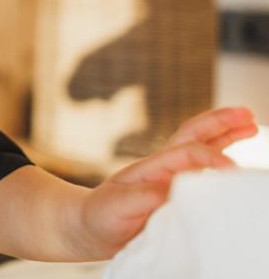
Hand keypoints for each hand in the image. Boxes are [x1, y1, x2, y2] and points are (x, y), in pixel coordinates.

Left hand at [75, 106, 257, 257]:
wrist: (88, 226)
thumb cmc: (101, 215)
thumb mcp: (117, 205)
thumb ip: (144, 197)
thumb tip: (172, 191)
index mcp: (152, 168)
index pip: (187, 153)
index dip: (210, 158)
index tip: (231, 170)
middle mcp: (164, 168)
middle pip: (194, 136)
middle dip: (221, 124)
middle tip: (248, 114)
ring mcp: (170, 177)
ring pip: (201, 147)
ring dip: (225, 134)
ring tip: (251, 124)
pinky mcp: (175, 191)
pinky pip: (202, 169)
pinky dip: (219, 157)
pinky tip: (233, 156)